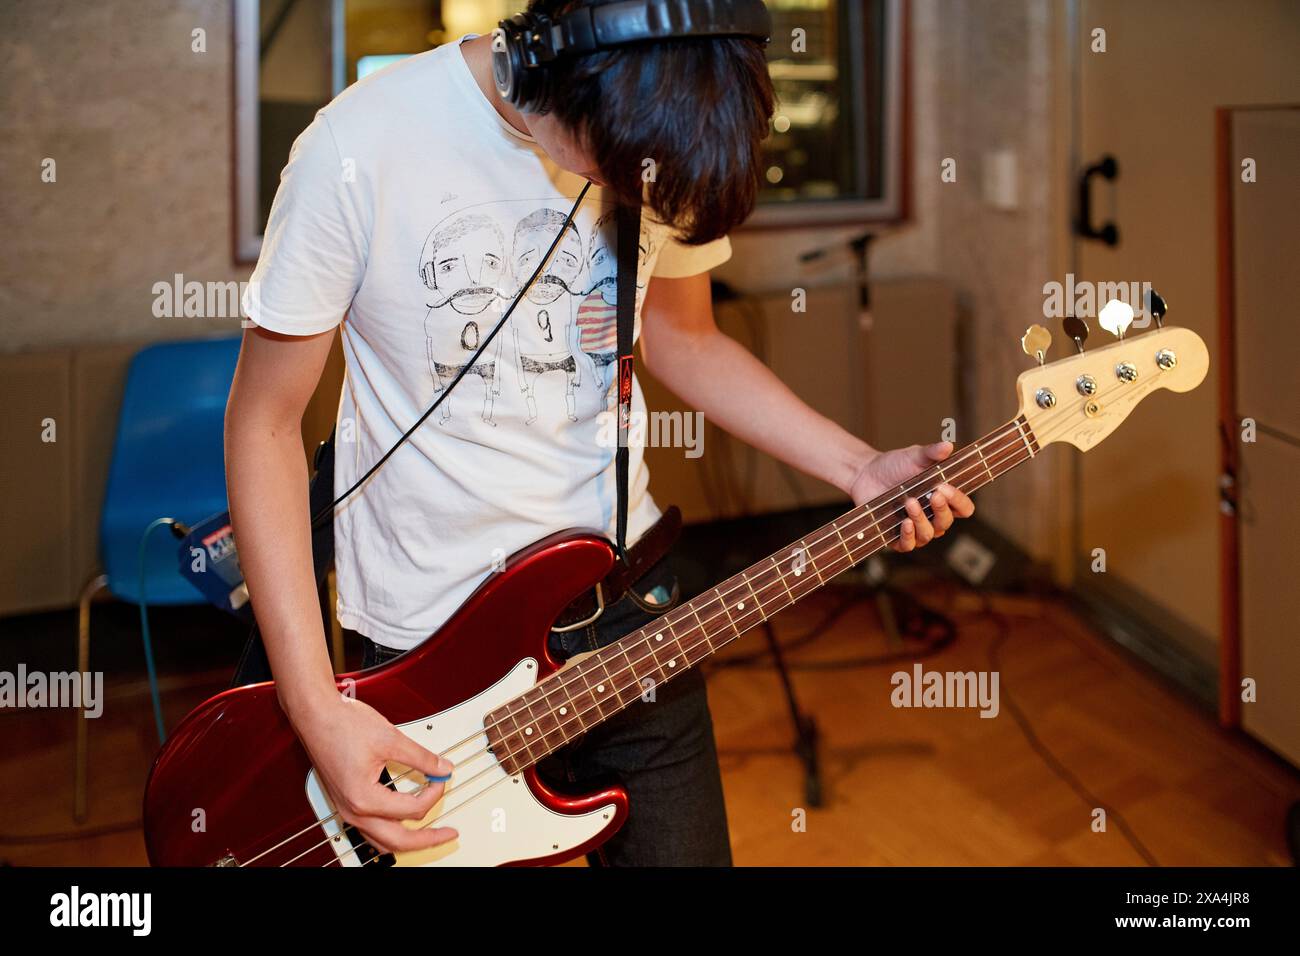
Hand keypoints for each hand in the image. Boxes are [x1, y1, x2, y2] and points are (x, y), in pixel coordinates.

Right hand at [291, 693, 458, 854]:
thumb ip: (421, 758)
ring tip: (430, 835)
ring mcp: (347, 810)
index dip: (434, 792)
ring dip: (409, 840)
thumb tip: (443, 768)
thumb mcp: (391, 739)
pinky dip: (391, 831)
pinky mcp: (346, 803)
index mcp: (364, 798)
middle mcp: (353, 811)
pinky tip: (403, 822)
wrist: (316, 715)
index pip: (412, 809)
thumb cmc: (342, 724)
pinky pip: (371, 830)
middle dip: (428, 838)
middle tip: (449, 833)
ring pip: (382, 841)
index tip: (441, 776)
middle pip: (398, 840)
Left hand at [847, 441, 974, 552]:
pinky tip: (905, 523)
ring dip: (922, 520)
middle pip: (946, 522)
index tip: (947, 488)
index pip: (963, 508)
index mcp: (943, 498)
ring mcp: (915, 528)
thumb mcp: (914, 456)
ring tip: (910, 503)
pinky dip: (908, 536)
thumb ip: (932, 453)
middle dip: (941, 509)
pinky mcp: (896, 536)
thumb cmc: (894, 465)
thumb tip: (948, 446)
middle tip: (933, 494)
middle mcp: (933, 516)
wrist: (865, 473)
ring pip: (928, 534)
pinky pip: (907, 545)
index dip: (959, 501)